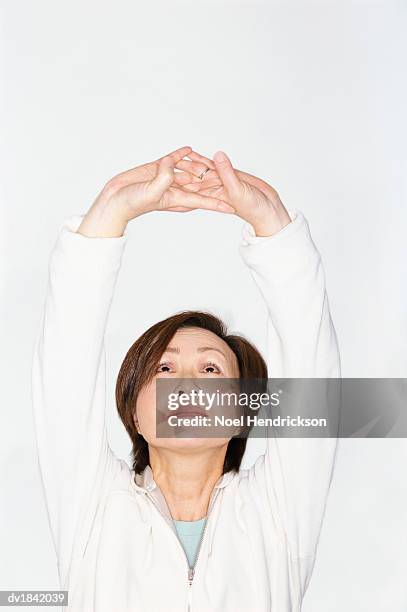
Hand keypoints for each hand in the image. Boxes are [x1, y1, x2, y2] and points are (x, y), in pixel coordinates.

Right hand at [96, 146, 233, 221]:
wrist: (115, 199)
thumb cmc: (131, 203)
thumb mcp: (151, 193)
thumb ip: (164, 178)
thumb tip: (172, 164)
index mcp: (177, 198)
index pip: (203, 201)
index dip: (218, 203)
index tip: (233, 207)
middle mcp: (175, 188)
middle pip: (200, 184)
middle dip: (214, 181)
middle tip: (230, 176)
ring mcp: (166, 178)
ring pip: (188, 169)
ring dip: (197, 164)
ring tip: (206, 159)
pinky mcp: (157, 169)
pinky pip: (173, 160)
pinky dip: (181, 154)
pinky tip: (189, 149)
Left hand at [174, 149, 290, 235]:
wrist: (269, 211)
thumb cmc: (255, 208)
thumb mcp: (238, 189)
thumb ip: (226, 172)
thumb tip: (216, 156)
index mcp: (211, 197)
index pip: (191, 187)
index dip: (179, 181)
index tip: (167, 174)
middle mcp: (212, 191)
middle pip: (192, 179)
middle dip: (179, 171)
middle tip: (165, 160)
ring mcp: (219, 185)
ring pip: (200, 173)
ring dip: (189, 164)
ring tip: (174, 154)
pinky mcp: (228, 178)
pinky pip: (211, 167)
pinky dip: (202, 160)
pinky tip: (192, 153)